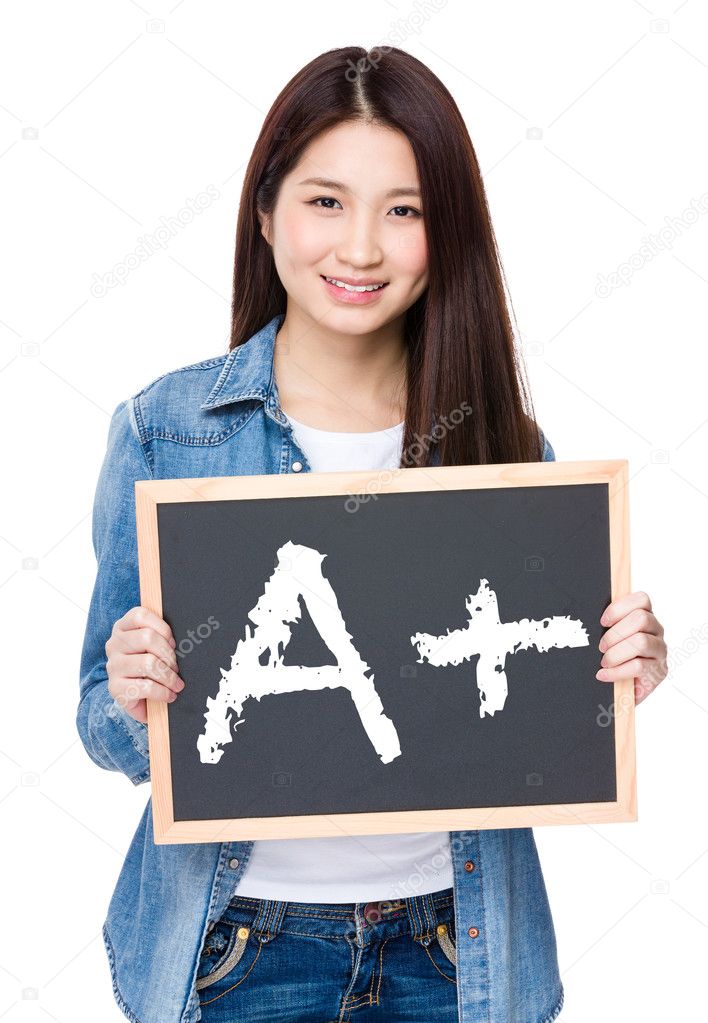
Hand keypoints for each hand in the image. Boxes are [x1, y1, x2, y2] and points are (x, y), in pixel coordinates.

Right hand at [107, 606, 184, 722]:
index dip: (163, 629)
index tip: (173, 644)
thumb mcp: (153, 648)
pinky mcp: (115, 688)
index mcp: (122, 628)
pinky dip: (163, 692)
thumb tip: (187, 636)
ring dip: (169, 676)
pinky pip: (146, 686)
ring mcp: (113, 666)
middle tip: (176, 668)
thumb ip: (161, 637)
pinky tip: (169, 695)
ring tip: (176, 683)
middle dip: (169, 655)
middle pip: (147, 638)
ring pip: (148, 663)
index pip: (140, 615)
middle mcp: (114, 644)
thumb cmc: (149, 668)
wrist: (136, 698)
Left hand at [596, 590, 666, 704]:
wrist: (620, 689)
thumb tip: (585, 615)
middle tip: (601, 647)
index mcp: (645, 615)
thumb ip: (606, 624)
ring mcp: (660, 650)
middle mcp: (656, 630)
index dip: (619, 608)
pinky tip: (604, 675)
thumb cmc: (611, 656)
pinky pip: (639, 666)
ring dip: (616, 653)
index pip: (641, 599)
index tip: (602, 622)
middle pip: (641, 619)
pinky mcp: (659, 670)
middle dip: (615, 633)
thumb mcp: (607, 637)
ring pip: (641, 642)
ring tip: (604, 662)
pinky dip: (617, 671)